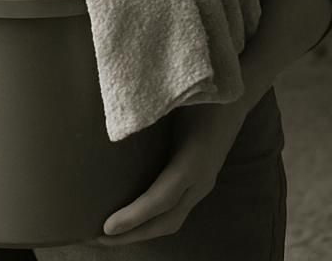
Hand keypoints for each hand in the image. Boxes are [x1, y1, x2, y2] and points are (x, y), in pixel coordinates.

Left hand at [96, 101, 248, 245]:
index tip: (106, 228)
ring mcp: (202, 184)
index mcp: (194, 160)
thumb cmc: (203, 92)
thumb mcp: (176, 101)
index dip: (135, 216)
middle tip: (95, 239)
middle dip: (132, 235)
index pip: (162, 198)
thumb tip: (114, 121)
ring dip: (140, 231)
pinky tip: (129, 217)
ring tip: (108, 235)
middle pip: (167, 221)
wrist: (236, 96)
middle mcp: (201, 179)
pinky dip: (150, 220)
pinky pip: (174, 210)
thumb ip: (149, 112)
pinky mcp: (198, 182)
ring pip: (172, 220)